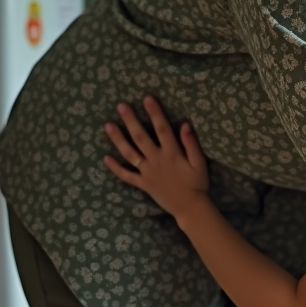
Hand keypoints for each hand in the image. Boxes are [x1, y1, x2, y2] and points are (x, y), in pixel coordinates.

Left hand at [103, 96, 208, 220]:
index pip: (162, 129)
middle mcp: (156, 160)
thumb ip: (192, 144)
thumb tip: (185, 124)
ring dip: (118, 139)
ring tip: (108, 125)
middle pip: (141, 137)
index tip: (147, 98)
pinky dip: (115, 167)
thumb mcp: (200, 163)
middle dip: (130, 120)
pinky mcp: (142, 184)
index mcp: (172, 154)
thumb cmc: (197, 183)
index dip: (155, 113)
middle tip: (121, 105)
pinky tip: (105, 158)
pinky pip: (126, 175)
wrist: (190, 207)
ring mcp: (147, 172)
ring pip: (129, 153)